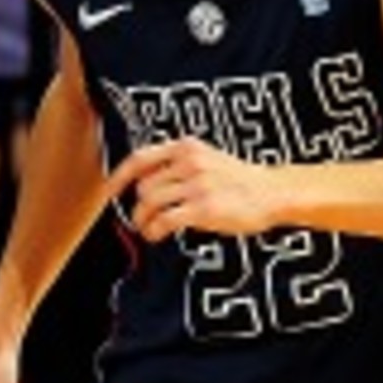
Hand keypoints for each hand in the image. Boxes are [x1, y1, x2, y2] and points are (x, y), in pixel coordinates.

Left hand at [110, 136, 280, 242]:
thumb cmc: (242, 180)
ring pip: (149, 202)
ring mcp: (197, 185)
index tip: (109, 190)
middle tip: (142, 217)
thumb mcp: (208, 158)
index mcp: (188, 147)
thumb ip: (179, 164)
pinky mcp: (203, 208)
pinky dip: (154, 230)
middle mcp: (190, 162)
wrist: (273, 192)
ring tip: (149, 228)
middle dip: (139, 205)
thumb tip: (146, 182)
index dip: (119, 176)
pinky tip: (157, 235)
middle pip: (144, 185)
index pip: (141, 158)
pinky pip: (164, 220)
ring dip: (143, 220)